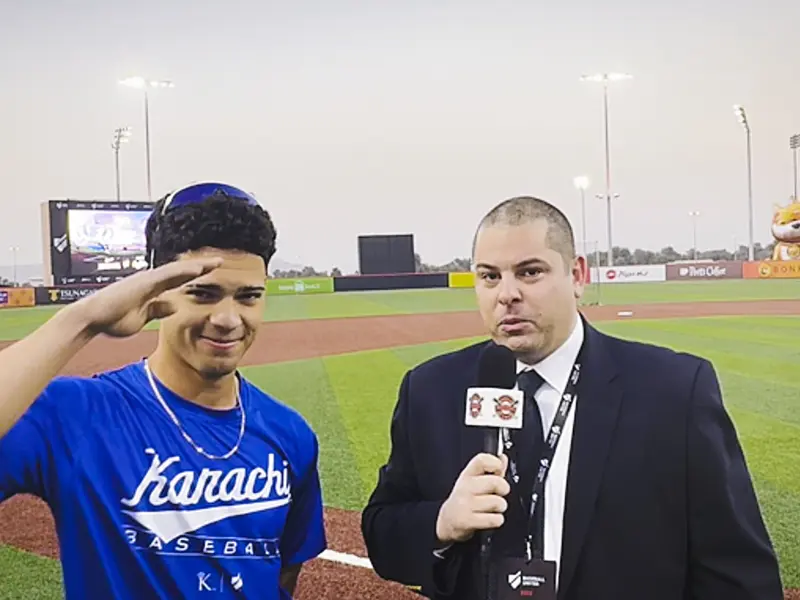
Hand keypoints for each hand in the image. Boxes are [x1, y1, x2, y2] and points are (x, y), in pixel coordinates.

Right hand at [66, 257, 222, 337]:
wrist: (92, 319)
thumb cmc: (113, 319)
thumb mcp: (143, 316)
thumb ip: (158, 309)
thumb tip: (174, 305)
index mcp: (151, 289)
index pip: (177, 280)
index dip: (193, 276)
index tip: (209, 273)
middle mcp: (150, 281)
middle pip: (181, 272)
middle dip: (200, 267)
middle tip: (218, 262)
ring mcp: (146, 280)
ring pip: (177, 270)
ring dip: (197, 266)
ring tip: (214, 263)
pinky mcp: (143, 283)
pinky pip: (167, 275)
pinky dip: (183, 271)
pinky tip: (197, 269)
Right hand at [435, 453, 509, 544]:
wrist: (448, 520)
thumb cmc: (465, 499)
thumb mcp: (475, 482)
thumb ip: (492, 470)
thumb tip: (502, 458)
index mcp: (468, 475)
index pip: (481, 460)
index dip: (495, 463)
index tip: (498, 469)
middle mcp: (465, 487)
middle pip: (495, 482)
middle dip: (503, 489)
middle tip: (499, 493)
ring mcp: (465, 504)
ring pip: (498, 502)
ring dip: (500, 508)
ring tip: (492, 508)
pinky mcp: (467, 520)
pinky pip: (495, 519)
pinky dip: (497, 521)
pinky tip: (488, 518)